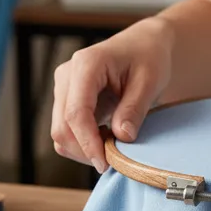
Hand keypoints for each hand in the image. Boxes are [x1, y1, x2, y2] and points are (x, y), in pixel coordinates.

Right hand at [51, 18, 172, 171]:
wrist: (143, 46)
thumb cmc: (148, 58)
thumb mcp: (149, 81)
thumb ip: (134, 109)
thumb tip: (122, 137)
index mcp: (86, 65)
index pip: (76, 113)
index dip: (88, 143)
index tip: (105, 163)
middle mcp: (67, 76)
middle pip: (62, 127)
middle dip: (85, 151)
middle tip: (115, 161)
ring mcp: (63, 88)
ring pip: (60, 133)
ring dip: (83, 150)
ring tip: (113, 148)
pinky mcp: (66, 100)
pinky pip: (66, 131)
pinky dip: (83, 144)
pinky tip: (105, 140)